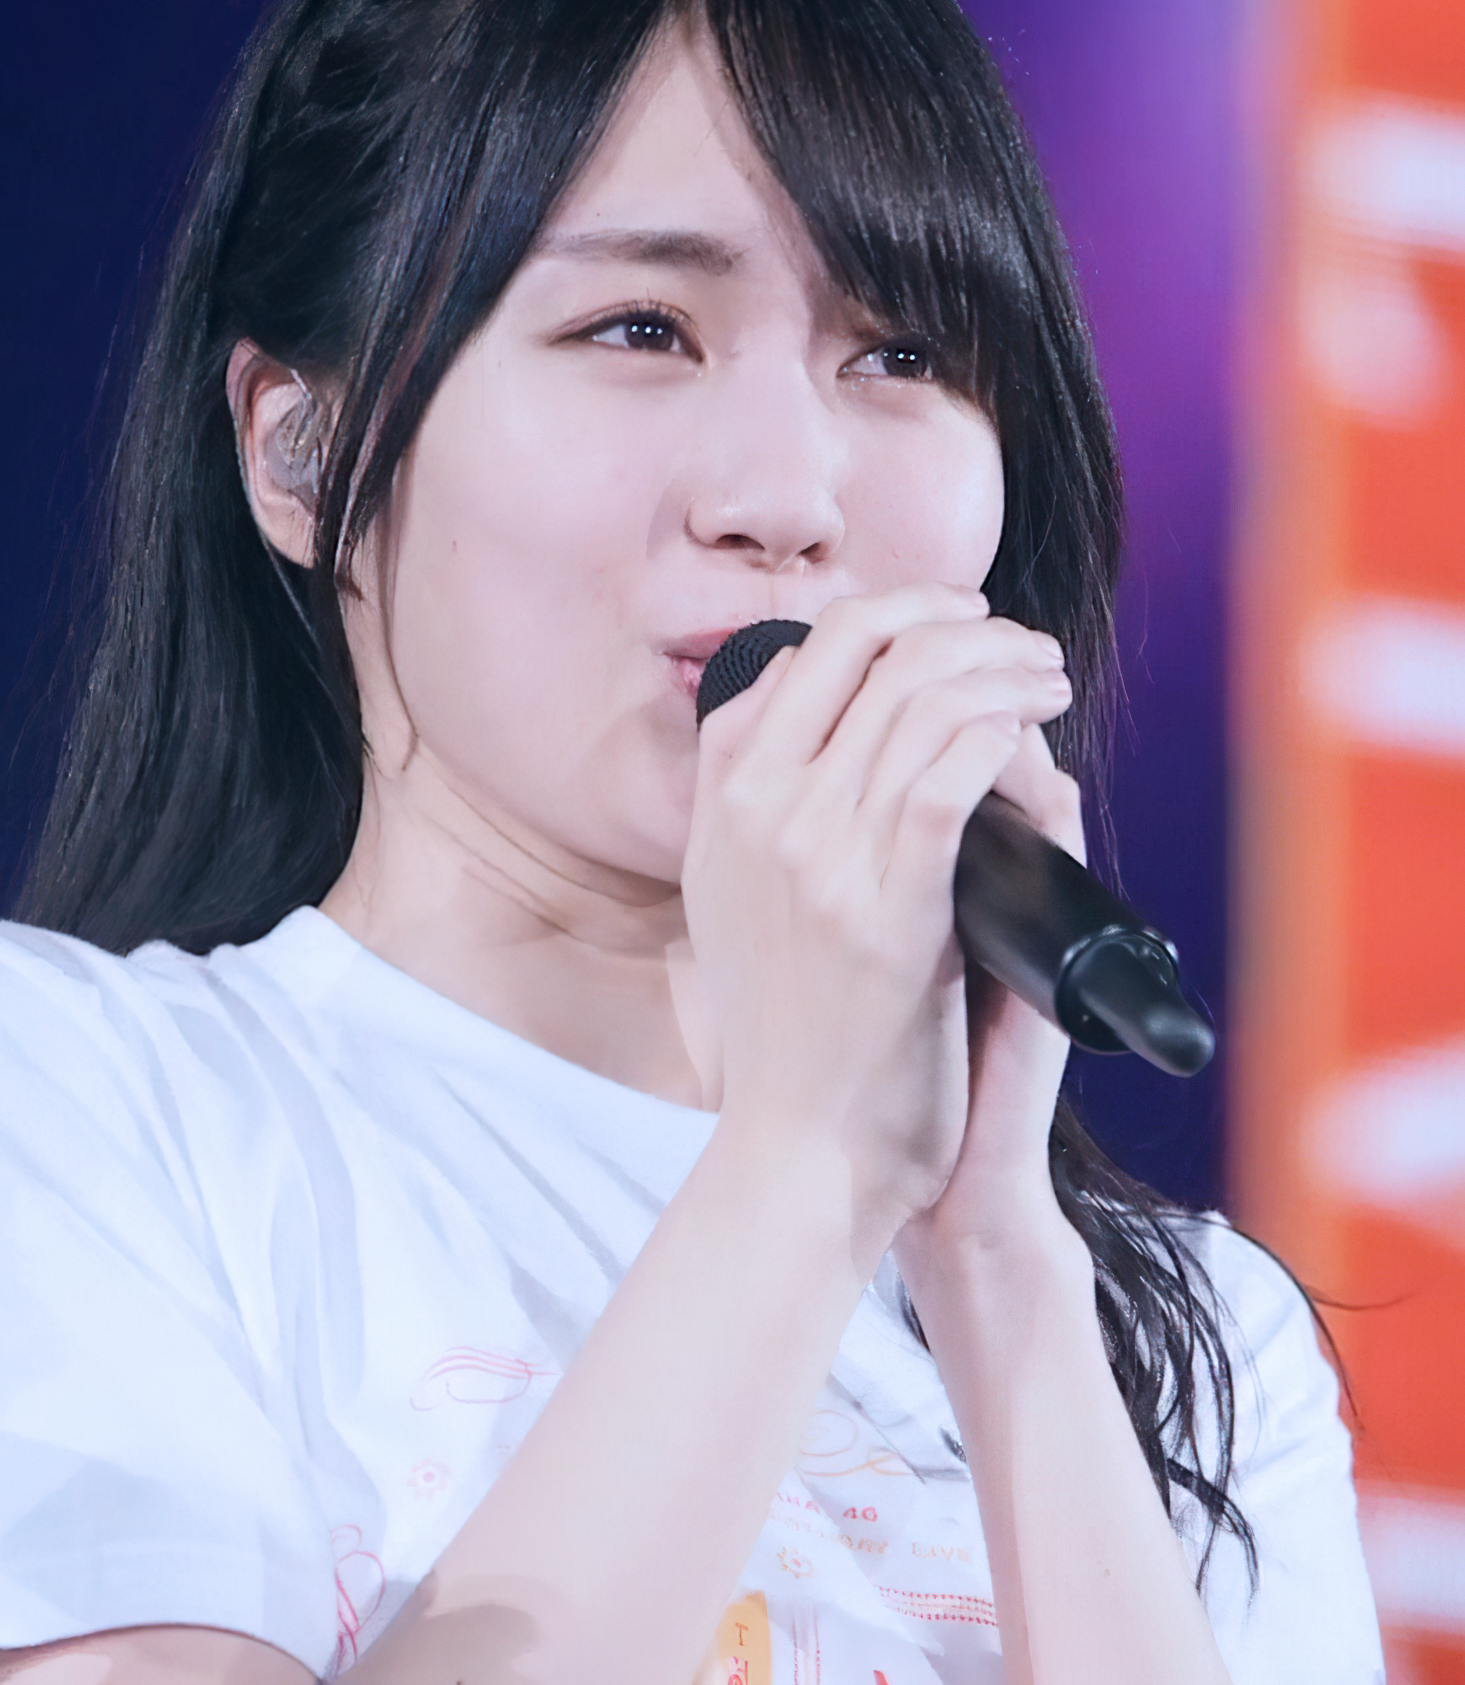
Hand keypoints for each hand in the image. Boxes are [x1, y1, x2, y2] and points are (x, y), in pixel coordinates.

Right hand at [674, 586, 1074, 1263]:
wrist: (805, 1148)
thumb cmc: (790, 1033)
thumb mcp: (732, 903)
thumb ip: (755, 812)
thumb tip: (802, 724)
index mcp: (720, 805)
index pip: (797, 655)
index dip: (885, 619)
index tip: (947, 626)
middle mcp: (759, 810)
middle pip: (859, 648)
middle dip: (953, 621)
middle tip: (1013, 640)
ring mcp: (819, 851)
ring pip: (920, 694)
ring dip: (1001, 667)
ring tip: (1046, 678)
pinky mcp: (891, 900)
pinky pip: (950, 768)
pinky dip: (1001, 728)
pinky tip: (1032, 729)